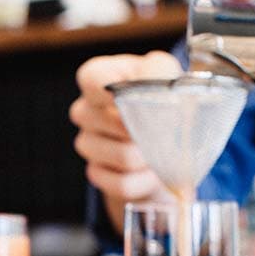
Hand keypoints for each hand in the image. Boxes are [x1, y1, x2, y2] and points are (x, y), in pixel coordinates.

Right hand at [69, 52, 181, 233]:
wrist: (168, 139)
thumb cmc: (161, 97)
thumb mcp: (165, 74)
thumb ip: (158, 72)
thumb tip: (153, 87)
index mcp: (97, 79)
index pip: (92, 80)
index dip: (113, 93)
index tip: (134, 100)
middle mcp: (85, 110)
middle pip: (114, 124)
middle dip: (149, 131)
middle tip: (167, 129)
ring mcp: (87, 144)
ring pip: (123, 157)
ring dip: (152, 157)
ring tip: (163, 151)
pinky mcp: (95, 174)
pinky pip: (122, 183)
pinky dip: (145, 181)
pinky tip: (152, 172)